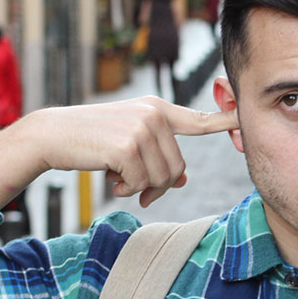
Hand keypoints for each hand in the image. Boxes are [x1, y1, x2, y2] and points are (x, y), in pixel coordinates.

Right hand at [32, 95, 238, 206]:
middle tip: (134, 187)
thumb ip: (159, 156)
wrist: (52, 135)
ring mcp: (142, 128)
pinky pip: (141, 183)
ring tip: (117, 177)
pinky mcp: (128, 146)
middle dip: (159, 185)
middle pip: (178, 168)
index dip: (225, 123)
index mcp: (158, 110)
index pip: (199, 119)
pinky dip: (125, 189)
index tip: (245, 122)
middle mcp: (154, 114)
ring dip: (140, 188)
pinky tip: (109, 177)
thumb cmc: (92, 141)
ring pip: (162, 178)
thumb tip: (183, 180)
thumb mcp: (130, 144)